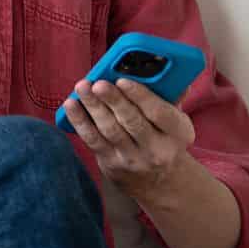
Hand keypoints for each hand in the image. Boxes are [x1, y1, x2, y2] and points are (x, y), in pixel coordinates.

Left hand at [59, 77, 198, 200]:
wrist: (157, 179)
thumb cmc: (163, 137)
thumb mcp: (175, 121)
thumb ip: (170, 96)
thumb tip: (163, 68)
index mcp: (178, 133)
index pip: (159, 113)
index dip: (140, 95)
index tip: (123, 80)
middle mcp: (157, 149)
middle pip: (132, 121)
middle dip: (113, 100)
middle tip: (98, 83)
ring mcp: (133, 159)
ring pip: (110, 129)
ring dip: (93, 106)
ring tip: (82, 87)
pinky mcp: (111, 164)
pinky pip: (93, 140)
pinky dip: (80, 121)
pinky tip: (71, 104)